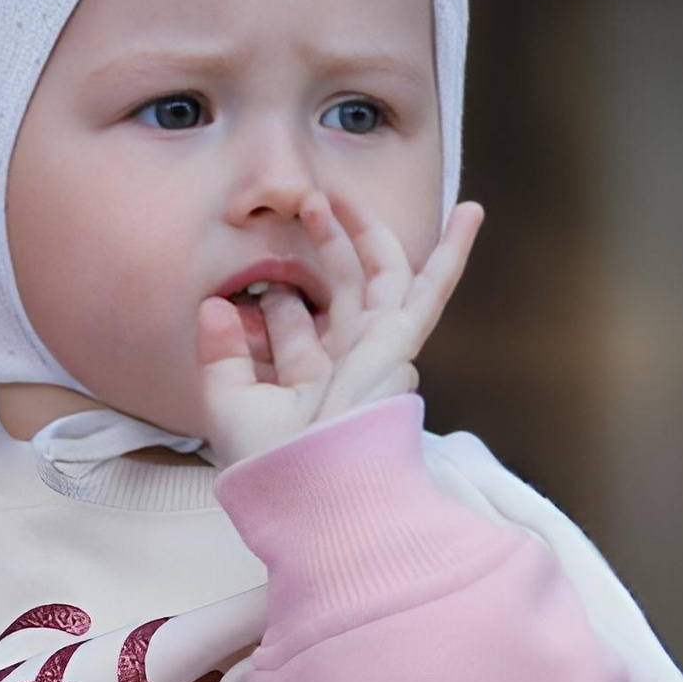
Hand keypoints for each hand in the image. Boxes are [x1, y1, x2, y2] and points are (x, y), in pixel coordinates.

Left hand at [197, 190, 483, 470]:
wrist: (308, 488)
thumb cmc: (270, 464)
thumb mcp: (229, 404)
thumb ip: (221, 355)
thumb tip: (212, 307)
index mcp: (309, 380)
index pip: (296, 325)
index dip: (274, 302)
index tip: (246, 291)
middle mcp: (347, 361)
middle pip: (343, 286)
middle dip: (326, 242)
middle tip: (308, 202)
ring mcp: (378, 350)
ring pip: (381, 275)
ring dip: (361, 231)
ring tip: (334, 193)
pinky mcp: (402, 345)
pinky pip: (431, 291)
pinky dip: (452, 252)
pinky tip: (469, 212)